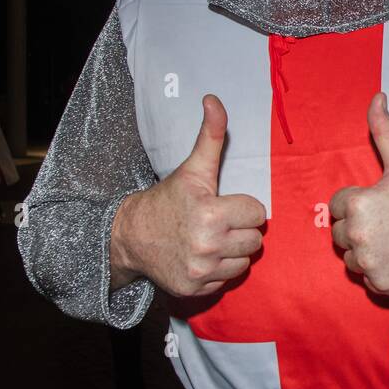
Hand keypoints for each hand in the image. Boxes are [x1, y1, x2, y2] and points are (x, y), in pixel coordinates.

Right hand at [110, 94, 265, 297]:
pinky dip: (220, 270)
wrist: (131, 237)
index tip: (224, 204)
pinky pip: (229, 279)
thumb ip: (210, 135)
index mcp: (211, 214)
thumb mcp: (192, 169)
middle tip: (219, 222)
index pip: (258, 213)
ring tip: (212, 239)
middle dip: (241, 229)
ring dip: (234, 251)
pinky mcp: (196, 290)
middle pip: (256, 239)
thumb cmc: (168, 200)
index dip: (243, 207)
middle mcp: (207, 246)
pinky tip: (203, 256)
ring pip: (246, 261)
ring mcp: (201, 271)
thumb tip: (214, 99)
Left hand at [329, 92, 388, 295]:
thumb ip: (384, 130)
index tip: (384, 203)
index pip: (338, 204)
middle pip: (340, 233)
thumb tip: (376, 97)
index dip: (360, 201)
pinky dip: (378, 270)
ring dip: (365, 251)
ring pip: (350, 257)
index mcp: (358, 203)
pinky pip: (366, 278)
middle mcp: (357, 235)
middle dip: (359, 227)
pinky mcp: (379, 285)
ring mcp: (368, 263)